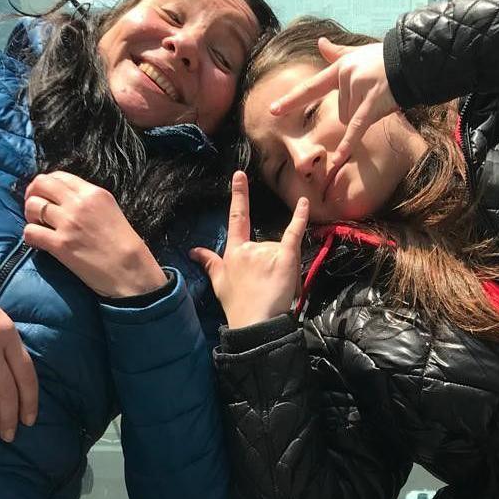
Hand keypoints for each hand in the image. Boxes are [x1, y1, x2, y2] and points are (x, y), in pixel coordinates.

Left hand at [22, 172, 167, 298]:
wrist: (130, 271)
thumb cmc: (124, 245)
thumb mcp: (111, 211)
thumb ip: (89, 202)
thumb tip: (65, 200)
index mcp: (94, 193)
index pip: (59, 176)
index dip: (46, 184)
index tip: (44, 195)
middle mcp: (79, 203)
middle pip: (41, 184)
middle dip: (32, 194)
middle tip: (35, 209)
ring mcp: (68, 223)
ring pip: (32, 206)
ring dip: (30, 216)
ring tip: (39, 227)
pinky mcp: (60, 244)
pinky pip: (30, 232)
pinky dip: (30, 237)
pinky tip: (39, 243)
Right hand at [190, 171, 308, 328]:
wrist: (254, 324)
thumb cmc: (237, 306)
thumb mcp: (218, 283)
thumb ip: (208, 263)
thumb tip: (193, 251)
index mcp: (234, 251)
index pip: (236, 218)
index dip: (239, 196)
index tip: (240, 175)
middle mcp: (250, 247)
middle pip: (266, 244)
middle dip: (270, 263)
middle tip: (265, 289)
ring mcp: (267, 251)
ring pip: (280, 249)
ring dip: (282, 266)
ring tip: (275, 289)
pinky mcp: (285, 257)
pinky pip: (293, 234)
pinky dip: (300, 218)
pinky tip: (305, 203)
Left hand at [269, 39, 397, 180]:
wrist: (412, 60)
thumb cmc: (386, 59)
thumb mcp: (358, 53)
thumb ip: (337, 52)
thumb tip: (319, 42)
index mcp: (339, 69)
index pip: (311, 88)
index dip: (291, 100)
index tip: (272, 110)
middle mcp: (345, 78)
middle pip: (340, 111)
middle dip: (356, 109)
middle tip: (375, 93)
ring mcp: (358, 90)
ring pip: (351, 119)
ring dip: (366, 115)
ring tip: (383, 98)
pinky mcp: (372, 103)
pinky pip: (357, 127)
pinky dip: (349, 143)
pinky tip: (339, 158)